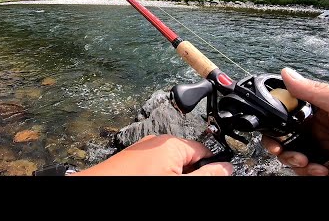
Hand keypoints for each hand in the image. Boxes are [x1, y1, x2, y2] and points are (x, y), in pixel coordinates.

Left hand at [70, 134, 233, 175]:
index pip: (204, 151)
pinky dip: (159, 174)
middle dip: (191, 174)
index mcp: (172, 144)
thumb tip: (228, 168)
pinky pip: (154, 167)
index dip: (212, 166)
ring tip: (170, 181)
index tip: (217, 177)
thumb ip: (206, 175)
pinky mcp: (132, 161)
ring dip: (175, 175)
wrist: (100, 185)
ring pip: (169, 165)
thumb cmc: (138, 181)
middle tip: (185, 182)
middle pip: (187, 159)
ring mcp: (143, 151)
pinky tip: (153, 180)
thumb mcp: (180, 183)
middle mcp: (157, 143)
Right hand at [262, 67, 328, 175]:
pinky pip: (309, 172)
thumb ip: (318, 91)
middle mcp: (326, 130)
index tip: (271, 122)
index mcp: (328, 108)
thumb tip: (288, 74)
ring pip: (295, 155)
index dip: (278, 115)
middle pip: (288, 135)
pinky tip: (321, 170)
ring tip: (309, 162)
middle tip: (282, 148)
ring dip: (294, 159)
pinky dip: (308, 173)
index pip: (292, 108)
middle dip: (280, 142)